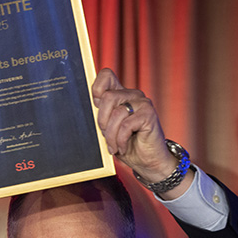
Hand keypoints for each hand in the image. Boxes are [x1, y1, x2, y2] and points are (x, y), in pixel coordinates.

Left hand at [92, 68, 185, 193]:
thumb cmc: (128, 145)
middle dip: (102, 122)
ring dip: (111, 135)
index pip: (106, 76)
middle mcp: (132, 95)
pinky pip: (126, 125)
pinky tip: (123, 148)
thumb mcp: (109, 130)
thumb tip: (88, 107)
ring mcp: (142, 103)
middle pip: (107, 97)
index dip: (97, 88)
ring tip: (114, 146)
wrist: (147, 162)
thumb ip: (101, 115)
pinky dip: (121, 140)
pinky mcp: (148, 115)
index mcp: (121, 95)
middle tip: (106, 136)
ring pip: (116, 113)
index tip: (95, 106)